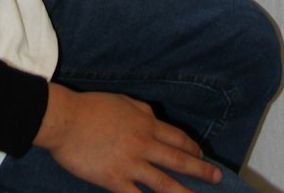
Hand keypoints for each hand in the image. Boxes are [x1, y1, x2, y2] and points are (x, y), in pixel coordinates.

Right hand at [34, 83, 221, 192]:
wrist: (66, 120)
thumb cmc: (91, 107)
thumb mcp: (122, 101)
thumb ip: (142, 111)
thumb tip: (155, 118)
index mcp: (145, 123)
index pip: (177, 138)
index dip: (192, 148)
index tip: (202, 155)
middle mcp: (143, 144)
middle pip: (178, 160)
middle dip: (201, 170)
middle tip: (217, 178)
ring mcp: (131, 164)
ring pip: (165, 184)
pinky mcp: (115, 180)